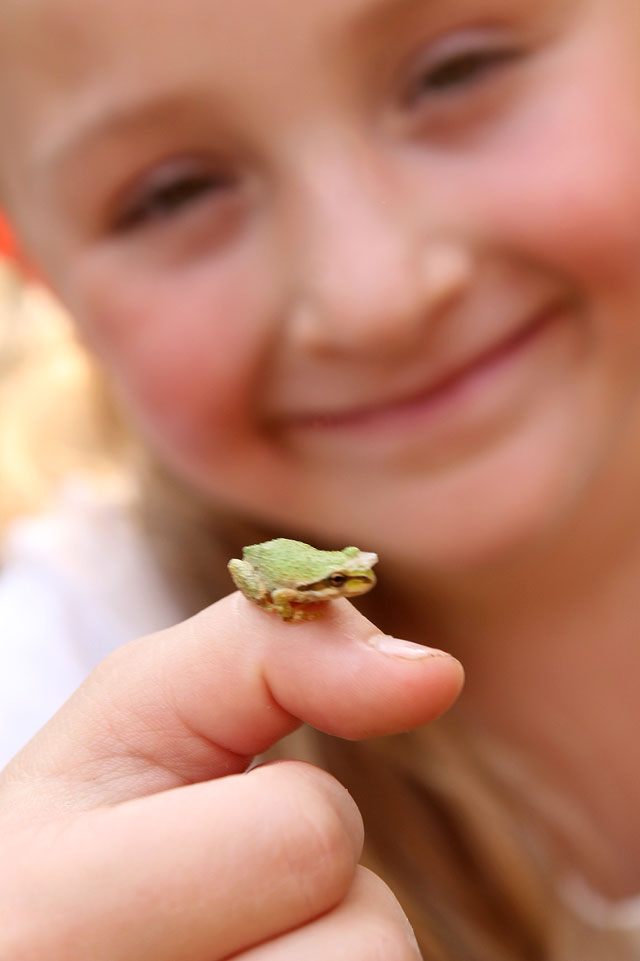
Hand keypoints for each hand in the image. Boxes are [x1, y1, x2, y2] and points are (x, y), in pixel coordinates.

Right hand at [0, 593, 462, 958]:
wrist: (41, 941)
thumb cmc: (91, 829)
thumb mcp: (144, 711)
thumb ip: (273, 652)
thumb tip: (436, 673)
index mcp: (47, 912)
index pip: (308, 836)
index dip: (275, 820)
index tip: (187, 843)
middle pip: (366, 945)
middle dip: (309, 911)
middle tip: (203, 922)